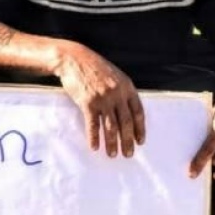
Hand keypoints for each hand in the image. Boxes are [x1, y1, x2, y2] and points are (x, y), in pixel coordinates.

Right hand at [55, 42, 145, 157]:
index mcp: (127, 87)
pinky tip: (95, 147)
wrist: (75, 59)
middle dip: (128, 140)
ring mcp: (103, 99)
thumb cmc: (95, 68)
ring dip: (112, 143)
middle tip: (128, 154)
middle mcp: (117, 94)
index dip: (140, 129)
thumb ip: (123, 92)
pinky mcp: (88, 103)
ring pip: (111, 126)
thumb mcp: (116, 76)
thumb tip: (128, 112)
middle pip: (126, 122)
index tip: (140, 141)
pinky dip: (94, 137)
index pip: (138, 112)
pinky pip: (93, 124)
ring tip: (112, 154)